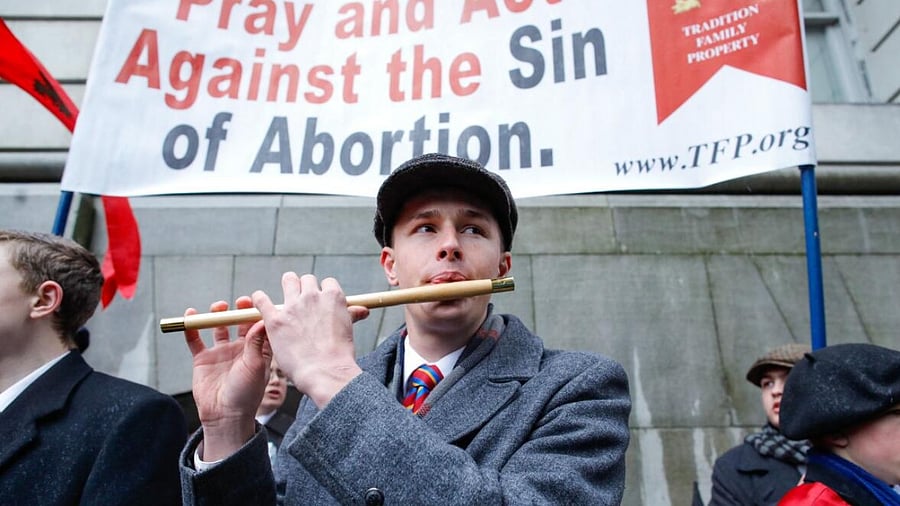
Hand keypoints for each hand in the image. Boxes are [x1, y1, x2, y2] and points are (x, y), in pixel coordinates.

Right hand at [183, 296, 270, 459]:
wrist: (225, 416)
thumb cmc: (247, 393)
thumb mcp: (256, 365)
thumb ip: (256, 342)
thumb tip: (262, 320)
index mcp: (258, 351)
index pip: (259, 327)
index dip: (259, 314)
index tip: (260, 303)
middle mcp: (240, 349)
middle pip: (239, 324)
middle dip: (239, 311)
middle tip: (241, 301)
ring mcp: (221, 353)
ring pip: (218, 328)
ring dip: (218, 315)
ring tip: (219, 307)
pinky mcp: (203, 359)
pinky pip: (195, 340)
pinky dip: (192, 328)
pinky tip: (191, 316)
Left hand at [253, 273, 366, 407]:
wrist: (326, 372)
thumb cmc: (339, 355)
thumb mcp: (348, 329)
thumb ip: (351, 315)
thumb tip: (364, 310)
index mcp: (333, 297)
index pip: (327, 283)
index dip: (323, 292)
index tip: (320, 302)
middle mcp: (313, 296)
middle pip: (307, 279)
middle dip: (305, 288)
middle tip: (303, 303)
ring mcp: (293, 306)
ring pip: (289, 280)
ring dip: (288, 287)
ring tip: (286, 299)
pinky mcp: (275, 319)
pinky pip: (262, 299)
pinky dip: (259, 299)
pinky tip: (259, 301)